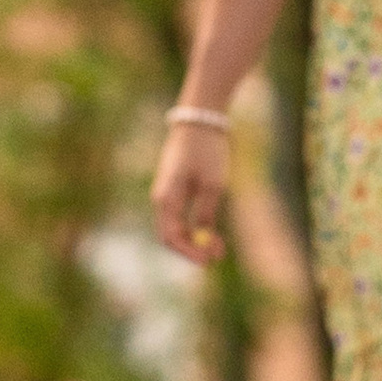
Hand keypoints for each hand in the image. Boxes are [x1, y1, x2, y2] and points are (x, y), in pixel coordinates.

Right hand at [151, 114, 231, 263]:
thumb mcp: (212, 184)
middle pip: (172, 235)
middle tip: (217, 256)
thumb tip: (204, 241)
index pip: (172, 237)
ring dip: (196, 240)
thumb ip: (206, 213)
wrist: (201, 119)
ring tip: (220, 246)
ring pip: (177, 227)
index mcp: (166, 199)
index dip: (190, 253)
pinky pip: (181, 215)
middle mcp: (162, 198)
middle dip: (193, 249)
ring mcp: (167, 193)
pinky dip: (195, 226)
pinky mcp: (176, 187)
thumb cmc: (207, 150)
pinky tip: (212, 230)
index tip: (209, 261)